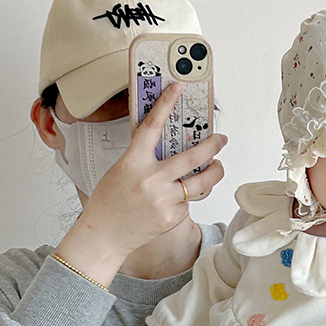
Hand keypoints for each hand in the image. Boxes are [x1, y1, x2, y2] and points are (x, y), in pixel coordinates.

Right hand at [55, 83, 226, 283]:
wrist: (104, 236)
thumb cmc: (110, 201)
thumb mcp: (122, 170)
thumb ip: (145, 158)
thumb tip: (171, 145)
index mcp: (133, 162)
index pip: (151, 126)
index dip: (165, 104)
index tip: (178, 89)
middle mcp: (151, 179)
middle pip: (194, 157)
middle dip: (214, 145)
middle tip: (221, 139)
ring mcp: (164, 199)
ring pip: (202, 182)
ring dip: (215, 172)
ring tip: (217, 166)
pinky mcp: (173, 216)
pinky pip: (190, 201)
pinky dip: (189, 197)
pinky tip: (179, 198)